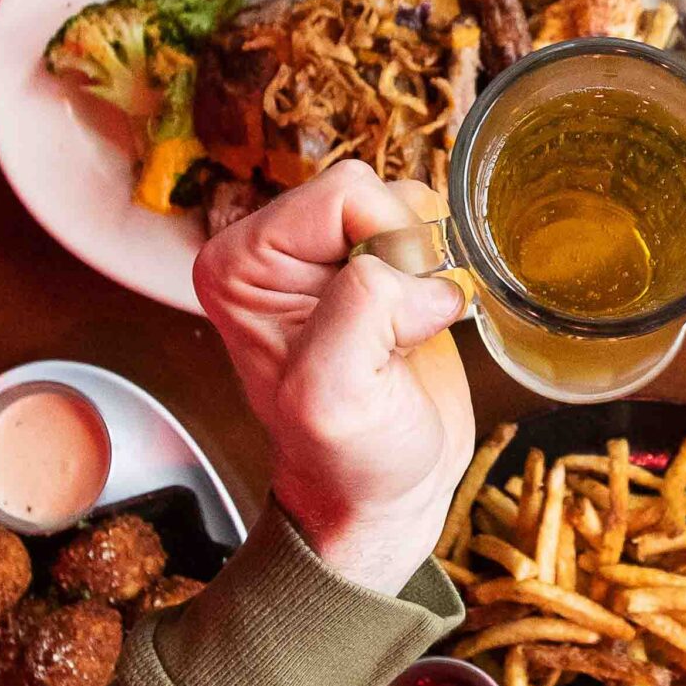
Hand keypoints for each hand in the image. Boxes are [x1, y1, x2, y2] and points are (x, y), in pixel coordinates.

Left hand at [193, 162, 475, 591]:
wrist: (382, 493)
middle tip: (396, 335)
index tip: (385, 324)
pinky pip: (431, 226)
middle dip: (409, 260)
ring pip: (410, 204)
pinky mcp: (375, 264)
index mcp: (241, 264)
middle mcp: (275, 248)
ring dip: (429, 269)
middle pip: (377, 192)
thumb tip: (422, 280)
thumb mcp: (334, 398)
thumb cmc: (345, 459)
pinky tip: (421, 325)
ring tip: (405, 334)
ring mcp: (327, 254)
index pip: (344, 195)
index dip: (387, 252)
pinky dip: (444, 272)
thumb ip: (360, 315)